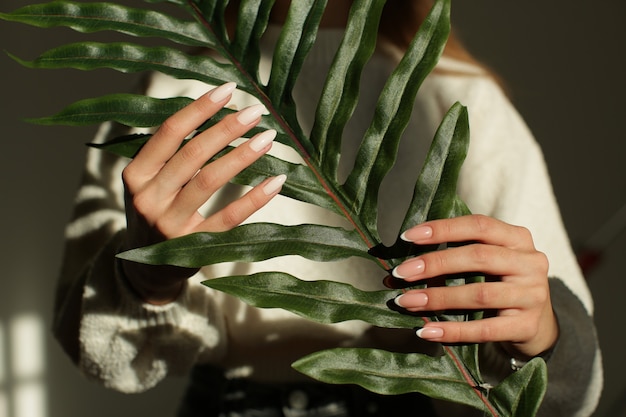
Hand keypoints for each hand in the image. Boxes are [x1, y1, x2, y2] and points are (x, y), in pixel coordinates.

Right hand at [121, 82, 285, 304]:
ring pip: (209, 181)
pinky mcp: (193, 246)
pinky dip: (254, 198)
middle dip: (226, 128)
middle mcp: (148, 198)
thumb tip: (213, 112)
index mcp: (134, 175)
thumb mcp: (147, 183)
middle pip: (191, 154)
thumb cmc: (153, 213)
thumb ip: (167, 154)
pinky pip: (229, 218)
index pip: (168, 133)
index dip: (199, 109)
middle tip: (255, 111)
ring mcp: (169, 224)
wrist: (144, 269)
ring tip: (267, 138)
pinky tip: (276, 181)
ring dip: (242, 156)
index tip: (227, 90)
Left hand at [392, 214, 557, 359]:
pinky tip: (427, 331)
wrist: (538, 324)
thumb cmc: (500, 283)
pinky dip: (453, 331)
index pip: (478, 225)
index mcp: (518, 238)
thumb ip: (454, 256)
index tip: (408, 237)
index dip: (443, 229)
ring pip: (479, 294)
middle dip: (434, 264)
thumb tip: (401, 268)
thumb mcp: (488, 262)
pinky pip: (484, 329)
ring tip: (406, 301)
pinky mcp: (527, 326)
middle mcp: (530, 262)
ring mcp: (532, 295)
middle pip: (478, 257)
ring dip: (437, 298)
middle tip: (401, 273)